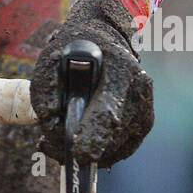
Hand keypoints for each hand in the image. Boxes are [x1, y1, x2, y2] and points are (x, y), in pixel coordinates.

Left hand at [28, 0, 152, 166]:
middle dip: (79, 148)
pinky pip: (120, 149)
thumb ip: (47, 92)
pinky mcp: (144, 123)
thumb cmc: (75, 48)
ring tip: (56, 141)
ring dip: (86, 152)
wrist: (105, 38)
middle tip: (47, 144)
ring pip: (115, 148)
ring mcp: (145, 108)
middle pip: (111, 136)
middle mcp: (139, 90)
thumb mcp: (51, 60)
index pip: (108, 111)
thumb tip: (52, 127)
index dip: (92, 135)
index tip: (77, 154)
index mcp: (120, 68)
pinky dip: (97, 151)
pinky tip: (76, 142)